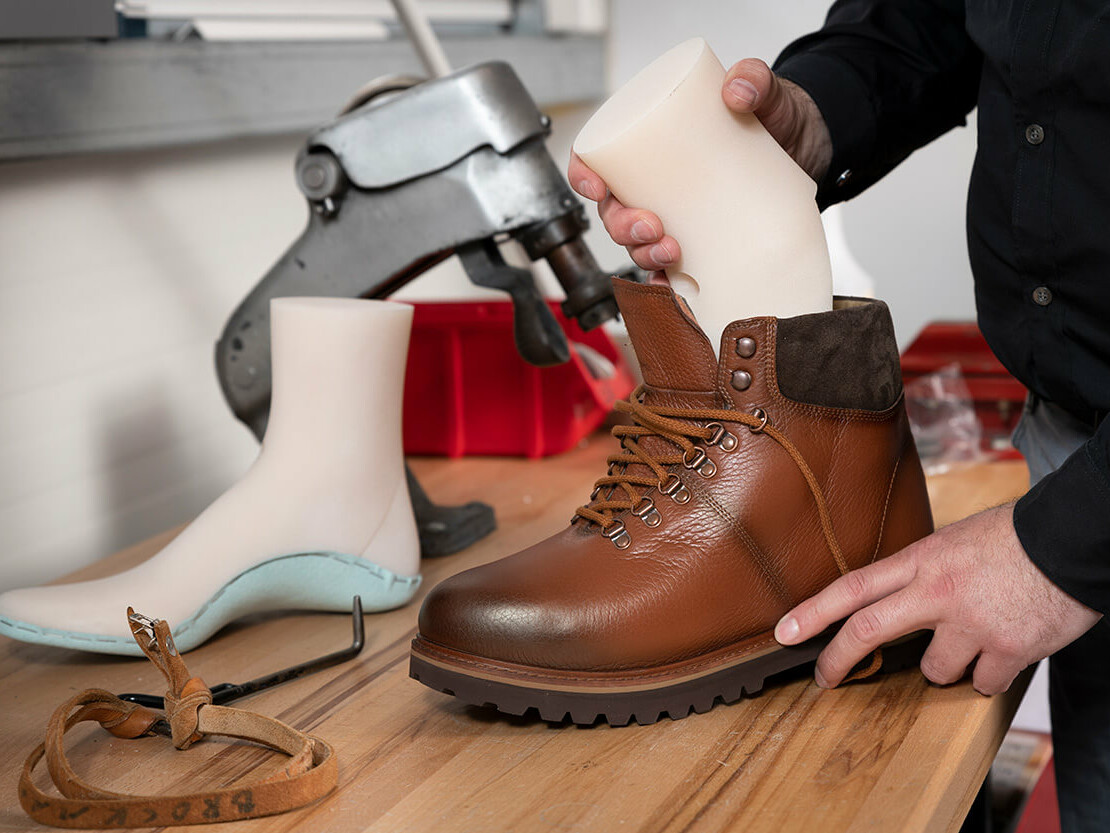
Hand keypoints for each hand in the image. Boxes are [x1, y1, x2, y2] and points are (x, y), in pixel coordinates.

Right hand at [568, 58, 832, 272]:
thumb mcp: (768, 93)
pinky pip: (673, 270)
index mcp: (653, 144)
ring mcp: (677, 215)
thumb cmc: (777, 117)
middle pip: (614, 211)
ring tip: (671, 253)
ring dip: (643, 255)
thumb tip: (736, 88)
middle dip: (621, 227)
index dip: (583, 175)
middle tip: (652, 226)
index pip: (598, 159)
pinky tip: (674, 288)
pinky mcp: (702, 241)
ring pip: (638, 244)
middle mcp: (656, 183)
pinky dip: (667, 284)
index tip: (596, 187)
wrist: (813, 149)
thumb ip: (756, 78)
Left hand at [774, 502, 1102, 694]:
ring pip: (934, 670)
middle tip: (823, 679)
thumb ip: (922, 570)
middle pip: (868, 630)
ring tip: (972, 638)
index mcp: (922, 559)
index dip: (813, 613)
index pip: (852, 587)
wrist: (1073, 539)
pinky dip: (989, 676)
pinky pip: (982, 684)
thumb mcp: (953, 541)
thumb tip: (896, 596)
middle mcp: (937, 591)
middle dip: (837, 660)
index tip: (784, 633)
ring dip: (946, 666)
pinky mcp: (1008, 649)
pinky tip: (1004, 651)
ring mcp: (971, 623)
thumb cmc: (1014, 538)